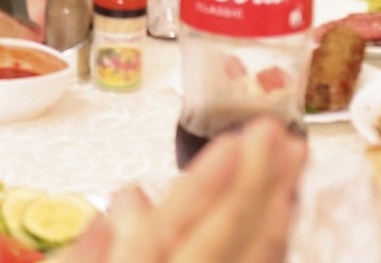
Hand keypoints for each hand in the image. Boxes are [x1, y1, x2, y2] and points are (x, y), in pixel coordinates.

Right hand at [64, 119, 302, 262]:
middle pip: (224, 238)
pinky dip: (272, 243)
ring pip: (254, 258)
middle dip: (254, 182)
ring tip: (293, 161)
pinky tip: (280, 216)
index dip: (209, 185)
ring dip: (276, 207)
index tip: (237, 142)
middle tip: (277, 131)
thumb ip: (87, 254)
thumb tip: (131, 198)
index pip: (177, 231)